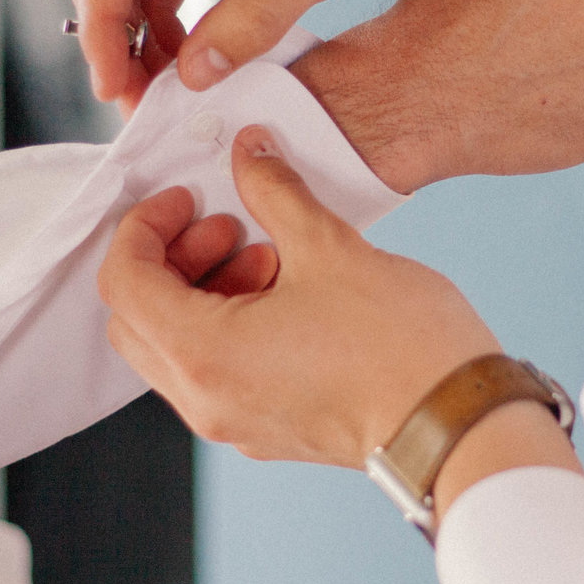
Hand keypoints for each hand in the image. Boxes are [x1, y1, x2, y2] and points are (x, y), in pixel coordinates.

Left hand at [101, 130, 583, 509]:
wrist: (459, 426)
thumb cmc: (399, 348)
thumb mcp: (329, 248)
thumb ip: (274, 192)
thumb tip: (250, 153)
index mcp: (203, 354)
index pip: (124, 283)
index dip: (143, 227)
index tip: (186, 199)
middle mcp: (206, 399)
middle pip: (139, 320)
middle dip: (172, 259)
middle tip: (227, 223)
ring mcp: (236, 423)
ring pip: (179, 348)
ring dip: (205, 290)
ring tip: (273, 252)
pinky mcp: (270, 430)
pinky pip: (219, 371)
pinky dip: (231, 324)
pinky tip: (290, 291)